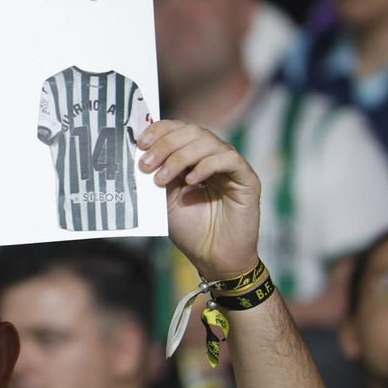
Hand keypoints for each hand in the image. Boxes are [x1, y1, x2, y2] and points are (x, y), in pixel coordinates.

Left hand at [138, 120, 261, 280]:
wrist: (213, 257)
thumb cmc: (190, 229)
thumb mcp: (165, 199)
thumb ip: (158, 175)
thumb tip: (140, 153)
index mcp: (194, 158)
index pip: (179, 130)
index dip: (160, 131)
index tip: (140, 143)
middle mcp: (213, 157)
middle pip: (192, 132)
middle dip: (165, 144)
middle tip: (146, 163)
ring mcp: (231, 166)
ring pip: (208, 142)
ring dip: (180, 157)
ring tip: (162, 178)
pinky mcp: (247, 179)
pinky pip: (229, 160)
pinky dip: (207, 165)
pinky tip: (191, 181)